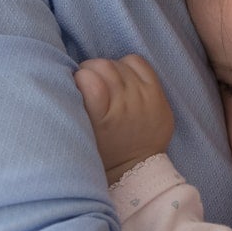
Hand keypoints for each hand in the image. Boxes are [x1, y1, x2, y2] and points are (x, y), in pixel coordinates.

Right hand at [74, 54, 173, 181]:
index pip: (87, 78)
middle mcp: (126, 105)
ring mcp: (145, 98)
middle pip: (103, 66)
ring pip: (119, 63)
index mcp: (103, 118)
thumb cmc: (102, 151)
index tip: (77, 84)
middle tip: (88, 80)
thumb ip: (78, 107)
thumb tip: (73, 78)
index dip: (79, 77)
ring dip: (108, 68)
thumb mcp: (83, 134)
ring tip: (105, 81)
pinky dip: (127, 65)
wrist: (136, 167)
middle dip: (90, 69)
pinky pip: (139, 63)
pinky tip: (122, 78)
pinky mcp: (158, 95)